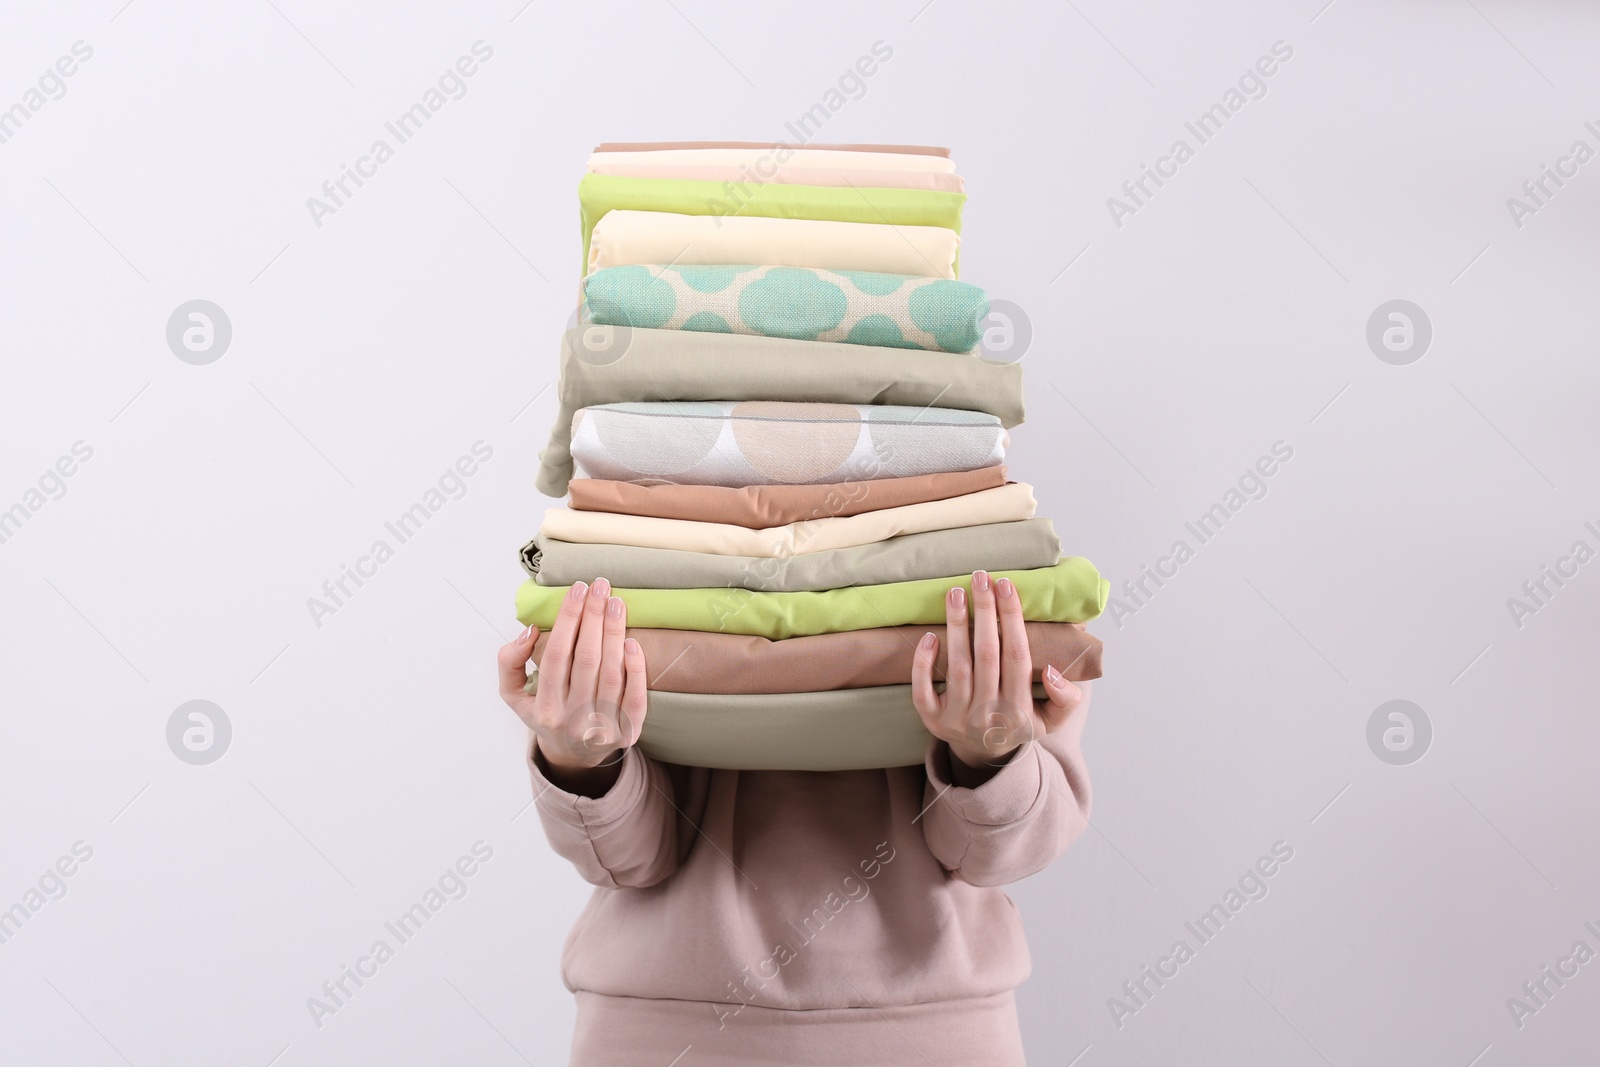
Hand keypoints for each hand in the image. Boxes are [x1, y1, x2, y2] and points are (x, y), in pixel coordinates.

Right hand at [497, 578, 647, 781]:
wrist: (573, 756)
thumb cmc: (546, 713)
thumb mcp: (514, 694)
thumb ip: (510, 661)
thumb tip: (531, 632)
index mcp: (545, 709)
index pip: (557, 654)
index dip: (568, 619)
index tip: (577, 589)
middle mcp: (573, 720)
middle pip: (586, 659)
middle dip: (594, 617)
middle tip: (601, 586)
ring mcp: (602, 729)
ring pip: (611, 673)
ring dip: (615, 633)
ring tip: (616, 603)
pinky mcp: (627, 733)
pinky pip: (636, 699)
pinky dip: (636, 670)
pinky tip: (632, 642)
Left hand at [911, 570, 1084, 778]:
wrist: (984, 755)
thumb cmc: (1019, 722)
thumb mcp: (1051, 718)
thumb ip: (1066, 698)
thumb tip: (1052, 671)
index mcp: (1020, 711)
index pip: (1017, 656)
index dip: (1012, 619)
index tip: (1007, 585)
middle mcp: (988, 714)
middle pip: (987, 655)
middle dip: (985, 612)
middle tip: (980, 577)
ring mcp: (957, 719)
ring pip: (957, 667)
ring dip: (956, 626)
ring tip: (956, 593)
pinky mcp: (932, 721)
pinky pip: (923, 692)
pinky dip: (923, 664)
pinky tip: (929, 635)